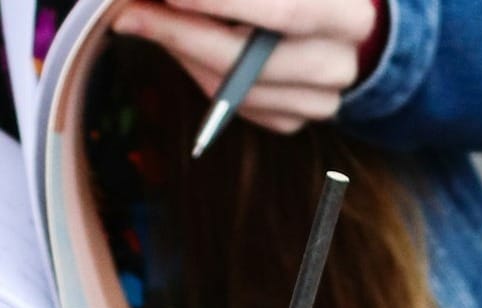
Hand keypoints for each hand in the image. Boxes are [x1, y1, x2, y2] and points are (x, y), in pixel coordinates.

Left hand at [113, 0, 377, 133]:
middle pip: (251, 61)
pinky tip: (181, 45)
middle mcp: (341, 64)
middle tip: (132, 12)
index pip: (286, 10)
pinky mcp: (295, 121)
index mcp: (350, 15)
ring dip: (182, 53)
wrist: (339, 20)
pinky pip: (235, 107)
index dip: (221, 1)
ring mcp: (321, 102)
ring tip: (145, 19)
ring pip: (235, 91)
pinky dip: (199, 74)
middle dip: (183, 33)